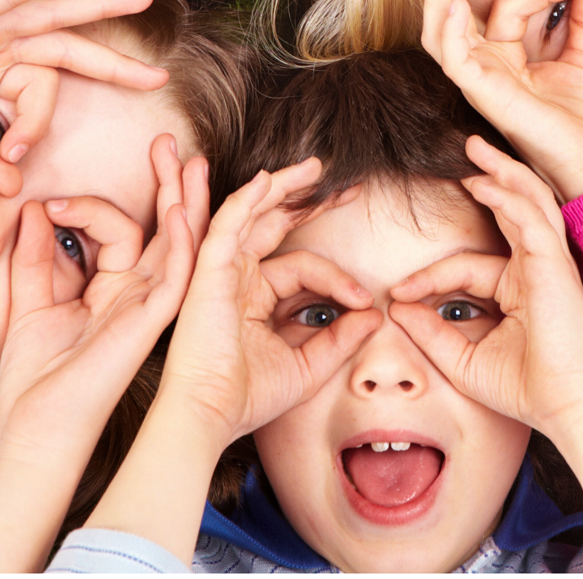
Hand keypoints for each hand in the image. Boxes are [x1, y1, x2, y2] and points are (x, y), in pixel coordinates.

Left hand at [0, 136, 209, 460]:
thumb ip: (35, 255)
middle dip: (168, 183)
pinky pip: (176, 276)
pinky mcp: (151, 323)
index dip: (85, 207)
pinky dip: (181, 242)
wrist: (36, 426)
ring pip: (180, 243)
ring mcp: (148, 307)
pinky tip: (181, 212)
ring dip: (185, 200)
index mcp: (112, 288)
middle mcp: (137, 293)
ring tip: (189, 160)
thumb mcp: (28, 300)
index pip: (117, 229)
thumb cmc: (34, 376)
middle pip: (164, 228)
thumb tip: (37, 208)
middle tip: (166, 142)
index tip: (46, 208)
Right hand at [156, 160, 382, 442]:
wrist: (211, 414)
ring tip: (313, 167)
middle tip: (346, 185)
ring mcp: (221, 271)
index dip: (339, 278)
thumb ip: (340, 340)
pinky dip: (246, 201)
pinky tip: (267, 181)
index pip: (303, 266)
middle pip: (274, 224)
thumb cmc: (248, 397)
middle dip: (309, 200)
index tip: (367, 300)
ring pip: (252, 213)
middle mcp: (237, 276)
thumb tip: (374, 316)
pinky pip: (228, 225)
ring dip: (281, 186)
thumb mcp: (308, 366)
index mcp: (255, 296)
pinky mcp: (208, 271)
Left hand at [389, 137, 582, 436]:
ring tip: (476, 148)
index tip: (396, 293)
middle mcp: (535, 268)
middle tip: (466, 150)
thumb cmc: (524, 388)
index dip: (429, 275)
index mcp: (518, 288)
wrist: (564, 408)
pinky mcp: (555, 264)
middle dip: (489, 178)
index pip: (467, 265)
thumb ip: (430, 332)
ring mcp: (548, 262)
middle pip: (511, 210)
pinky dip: (509, 196)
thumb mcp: (462, 359)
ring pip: (527, 202)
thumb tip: (396, 308)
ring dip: (502, 172)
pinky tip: (485, 182)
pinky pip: (531, 218)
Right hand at [420, 0, 582, 199]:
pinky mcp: (478, 93)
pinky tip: (454, 1)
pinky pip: (451, 56)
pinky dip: (449, 28)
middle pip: (451, 8)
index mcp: (503, 56)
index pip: (508, 5)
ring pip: (440, 26)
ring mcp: (476, 79)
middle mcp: (482, 65)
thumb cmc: (580, 119)